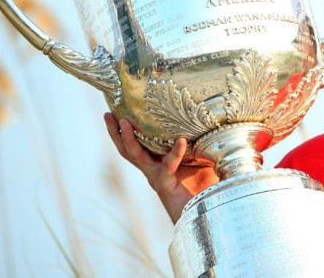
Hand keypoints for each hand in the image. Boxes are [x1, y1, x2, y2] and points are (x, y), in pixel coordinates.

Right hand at [104, 112, 218, 222]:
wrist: (206, 215)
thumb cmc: (205, 186)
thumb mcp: (202, 159)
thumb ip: (203, 143)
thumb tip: (216, 122)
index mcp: (157, 162)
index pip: (138, 144)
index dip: (127, 130)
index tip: (121, 110)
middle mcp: (152, 170)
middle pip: (127, 149)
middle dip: (115, 132)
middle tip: (107, 113)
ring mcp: (157, 177)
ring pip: (136, 156)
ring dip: (128, 139)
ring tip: (123, 121)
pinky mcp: (166, 185)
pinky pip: (168, 166)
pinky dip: (175, 153)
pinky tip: (181, 140)